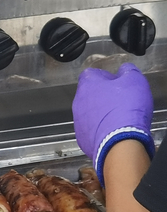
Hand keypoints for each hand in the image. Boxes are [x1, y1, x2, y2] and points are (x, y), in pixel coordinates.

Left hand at [72, 63, 154, 185]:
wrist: (119, 141)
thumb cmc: (126, 108)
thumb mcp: (134, 80)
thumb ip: (128, 71)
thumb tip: (124, 70)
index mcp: (88, 85)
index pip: (91, 74)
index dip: (105, 76)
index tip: (116, 81)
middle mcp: (78, 102)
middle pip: (89, 94)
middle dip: (103, 96)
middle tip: (120, 100)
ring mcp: (78, 121)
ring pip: (89, 113)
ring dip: (102, 113)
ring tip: (119, 117)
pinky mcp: (82, 137)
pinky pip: (91, 129)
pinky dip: (101, 128)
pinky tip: (113, 130)